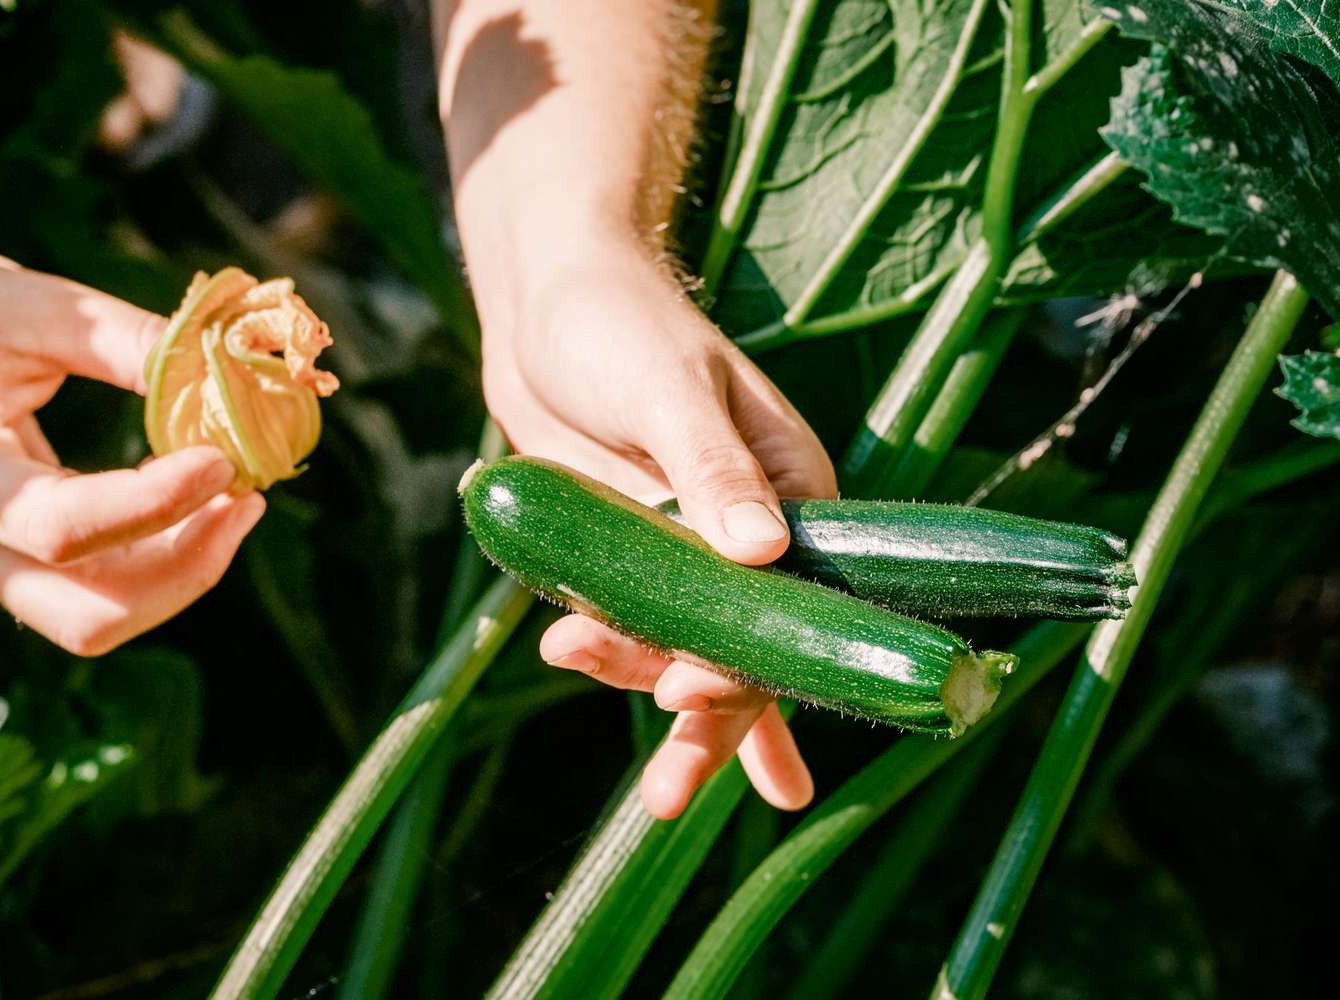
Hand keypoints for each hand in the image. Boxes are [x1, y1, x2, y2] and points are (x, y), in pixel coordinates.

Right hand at [0, 245, 263, 654]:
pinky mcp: (22, 560)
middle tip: (247, 497)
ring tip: (241, 497)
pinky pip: (104, 591)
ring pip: (100, 619)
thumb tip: (231, 371)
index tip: (225, 460)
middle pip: (86, 614)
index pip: (59, 526)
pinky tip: (209, 504)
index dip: (154, 504)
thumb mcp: (31, 306)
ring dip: (185, 571)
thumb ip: (126, 341)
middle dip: (184, 569)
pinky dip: (167, 561)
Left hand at [482, 236, 837, 818]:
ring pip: (682, 644)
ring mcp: (688, 547)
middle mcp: (752, 533)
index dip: (750, 663)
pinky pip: (631, 619)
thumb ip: (711, 469)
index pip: (795, 602)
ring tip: (569, 655)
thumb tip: (763, 549)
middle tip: (669, 794)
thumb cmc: (618, 320)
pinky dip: (611, 649)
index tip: (688, 696)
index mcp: (794, 491)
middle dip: (709, 722)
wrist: (545, 301)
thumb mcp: (668, 388)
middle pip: (746, 647)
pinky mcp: (632, 549)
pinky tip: (576, 658)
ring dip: (636, 674)